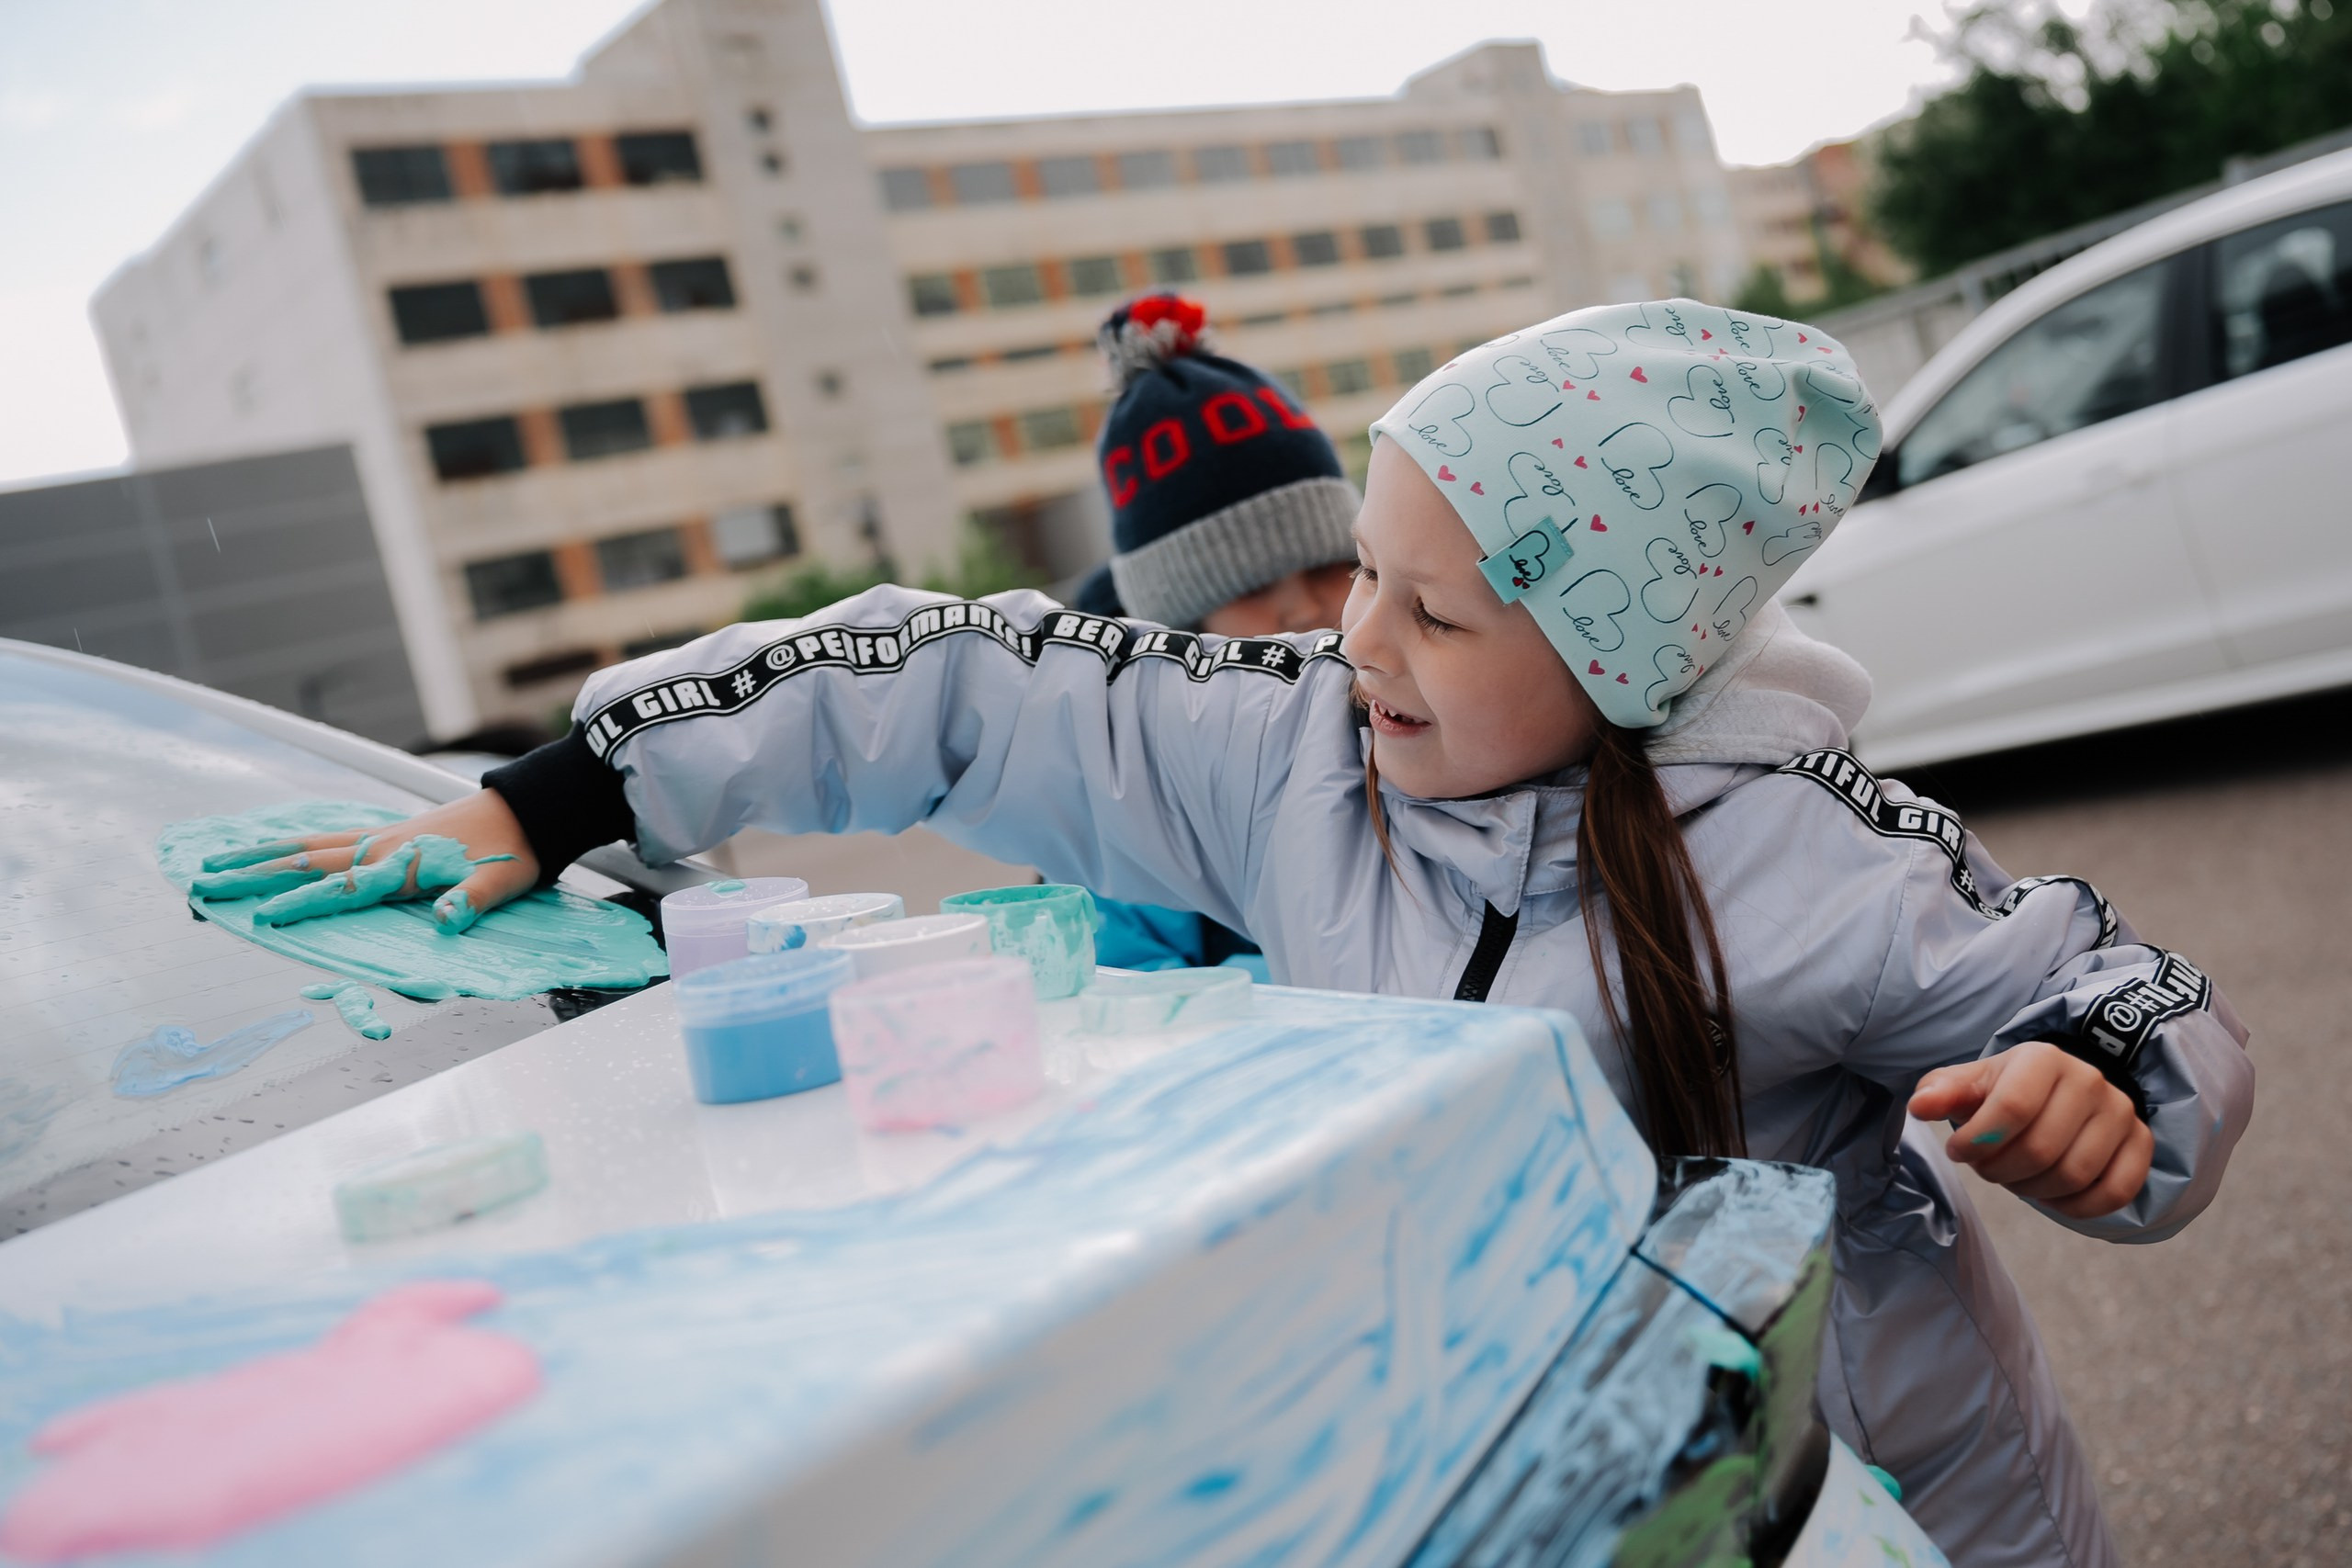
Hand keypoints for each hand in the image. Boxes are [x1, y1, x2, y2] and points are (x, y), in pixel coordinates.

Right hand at [195, 791, 538, 931]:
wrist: (529, 810)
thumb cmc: (516, 853)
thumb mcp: (501, 884)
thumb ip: (472, 903)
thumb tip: (446, 920)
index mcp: (403, 866)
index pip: (342, 888)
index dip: (301, 904)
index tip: (260, 916)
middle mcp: (382, 847)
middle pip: (305, 861)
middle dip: (252, 874)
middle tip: (202, 883)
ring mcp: (381, 836)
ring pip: (308, 844)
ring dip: (261, 854)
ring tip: (217, 861)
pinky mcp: (386, 832)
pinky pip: (327, 836)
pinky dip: (292, 840)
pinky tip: (274, 846)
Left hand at [1908, 1041, 2153, 1218]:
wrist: (2056, 1091)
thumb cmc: (2002, 1091)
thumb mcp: (1969, 1085)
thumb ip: (1941, 1092)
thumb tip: (1920, 1106)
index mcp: (2043, 1058)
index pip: (2011, 1109)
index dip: (1977, 1142)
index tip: (1959, 1150)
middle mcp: (2090, 1080)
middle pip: (2041, 1149)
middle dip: (2000, 1171)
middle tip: (1986, 1168)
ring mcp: (2121, 1112)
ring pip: (2074, 1175)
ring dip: (2033, 1190)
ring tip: (2015, 1177)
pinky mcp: (2140, 1143)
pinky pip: (2115, 1193)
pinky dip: (2076, 1207)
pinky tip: (2050, 1195)